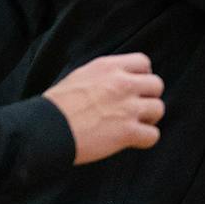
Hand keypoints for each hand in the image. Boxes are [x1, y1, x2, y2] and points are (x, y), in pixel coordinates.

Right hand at [42, 52, 165, 164]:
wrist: (45, 129)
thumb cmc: (56, 106)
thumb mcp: (80, 76)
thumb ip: (104, 76)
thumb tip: (117, 80)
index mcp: (108, 67)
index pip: (143, 62)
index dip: (142, 76)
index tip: (134, 88)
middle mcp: (122, 84)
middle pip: (156, 85)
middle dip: (148, 97)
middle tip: (135, 109)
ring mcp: (127, 108)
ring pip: (158, 109)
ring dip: (148, 119)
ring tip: (132, 125)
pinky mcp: (127, 132)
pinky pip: (153, 135)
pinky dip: (144, 140)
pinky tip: (131, 141)